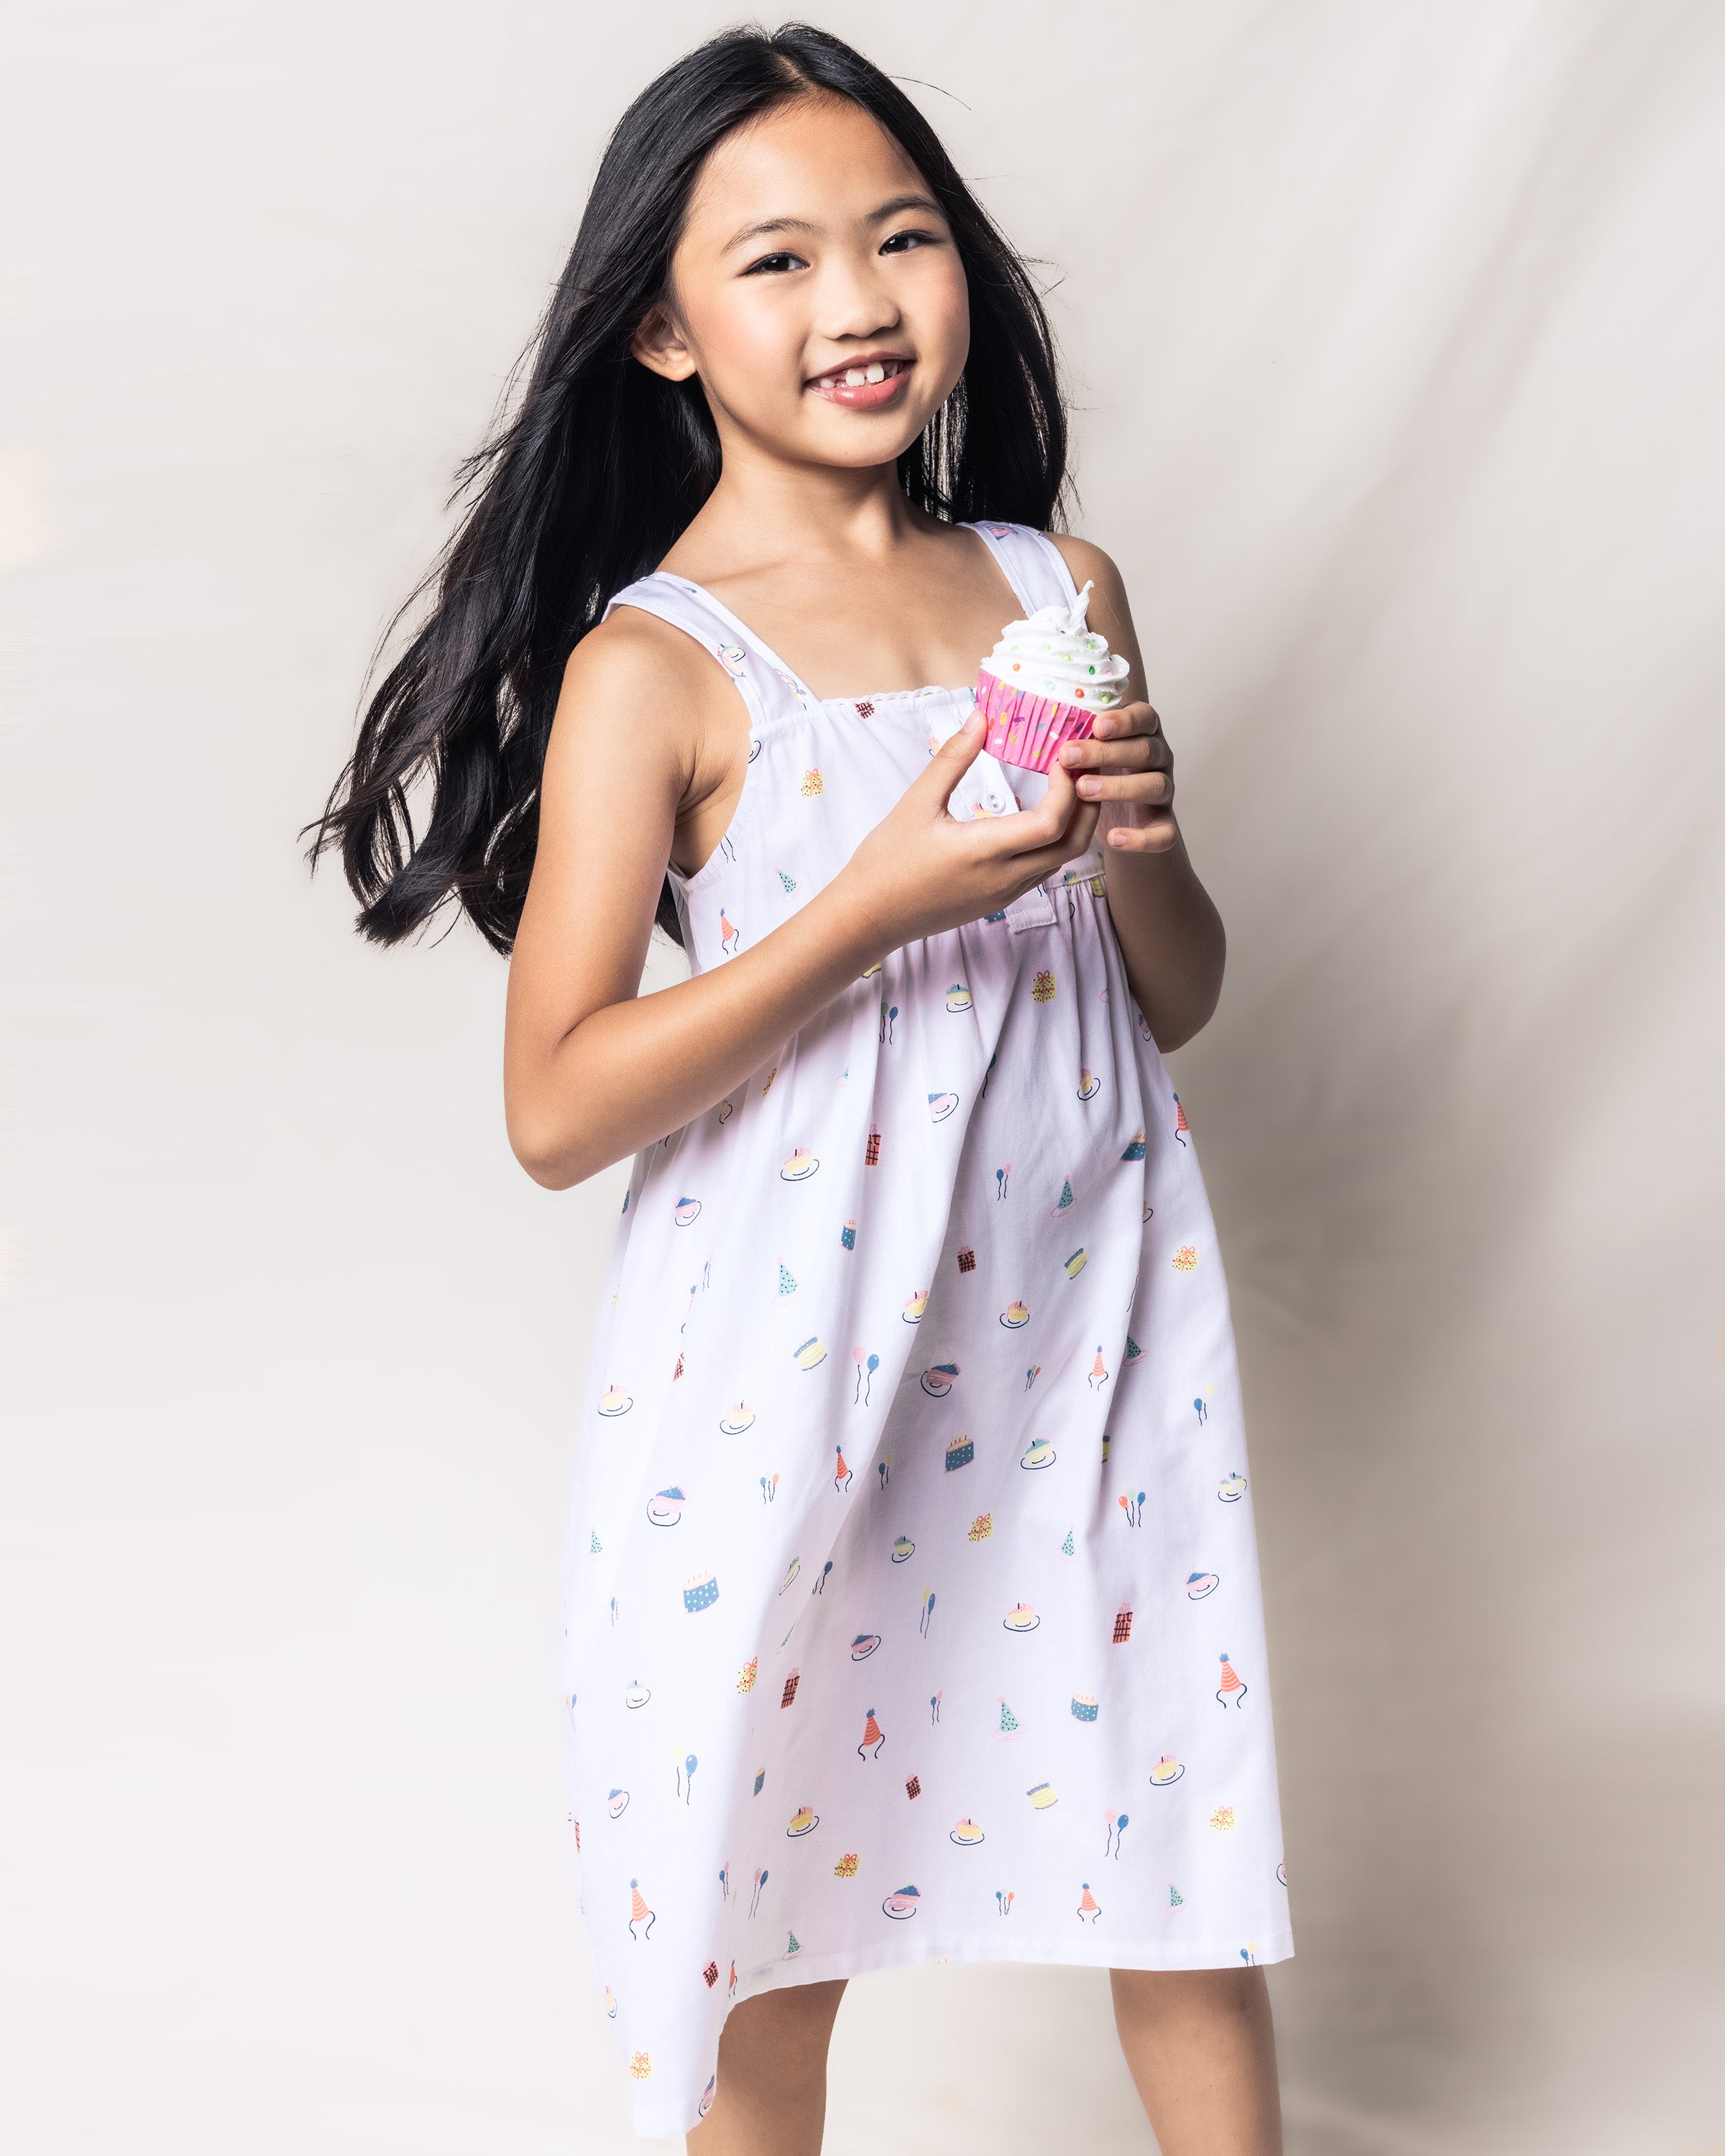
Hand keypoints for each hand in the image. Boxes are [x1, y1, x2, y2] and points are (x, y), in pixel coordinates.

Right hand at [841, 713, 1099, 951]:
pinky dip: (1054, 843)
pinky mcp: (999, 901)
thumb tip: (981, 717)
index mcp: (984, 852)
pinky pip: (1042, 871)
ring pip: (1061, 861)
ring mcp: (1005, 894)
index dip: (1067, 788)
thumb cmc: (886, 861)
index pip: (1051, 823)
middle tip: (1083, 770)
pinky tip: (1042, 817)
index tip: (1060, 758)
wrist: (869, 917)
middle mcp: (1004, 878)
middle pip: (1072, 845)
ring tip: (1069, 788)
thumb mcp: (916, 803)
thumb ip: (952, 759)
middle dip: (1087, 806)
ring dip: (1074, 825)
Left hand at [1058, 700, 1176, 853]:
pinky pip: (1164, 833)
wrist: (1119, 826)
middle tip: (1069, 757)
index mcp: (1142, 735)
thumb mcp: (1088, 755)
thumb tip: (1047, 727)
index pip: (1144, 717)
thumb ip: (1077, 739)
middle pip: (1145, 750)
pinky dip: (1141, 838)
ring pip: (1156, 786)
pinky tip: (1112, 837)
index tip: (1096, 726)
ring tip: (1083, 790)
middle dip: (1106, 752)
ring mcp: (1164, 794)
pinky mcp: (1164, 827)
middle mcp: (1159, 760)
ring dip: (1119, 787)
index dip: (1124, 720)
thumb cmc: (1099, 778)